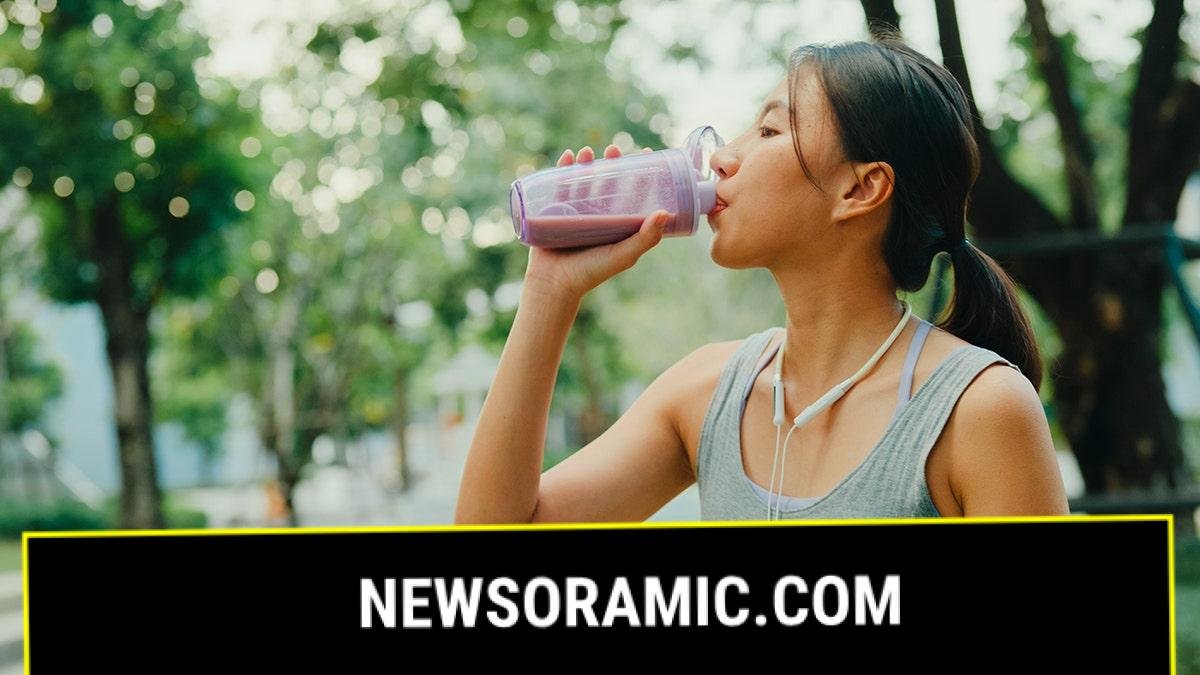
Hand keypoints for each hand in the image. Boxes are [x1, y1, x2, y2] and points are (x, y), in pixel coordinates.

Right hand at [524, 144, 666, 302]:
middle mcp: (598, 215)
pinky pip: (558, 186)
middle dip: (611, 162)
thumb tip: (666, 213)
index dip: (639, 172)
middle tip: (614, 150)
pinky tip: (567, 157)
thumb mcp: (623, 255)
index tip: (645, 153)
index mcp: (617, 222)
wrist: (554, 284)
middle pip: (607, 180)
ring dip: (586, 162)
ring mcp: (575, 212)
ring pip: (583, 180)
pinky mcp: (554, 212)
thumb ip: (645, 238)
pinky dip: (561, 169)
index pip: (632, 191)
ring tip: (587, 152)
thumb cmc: (592, 273)